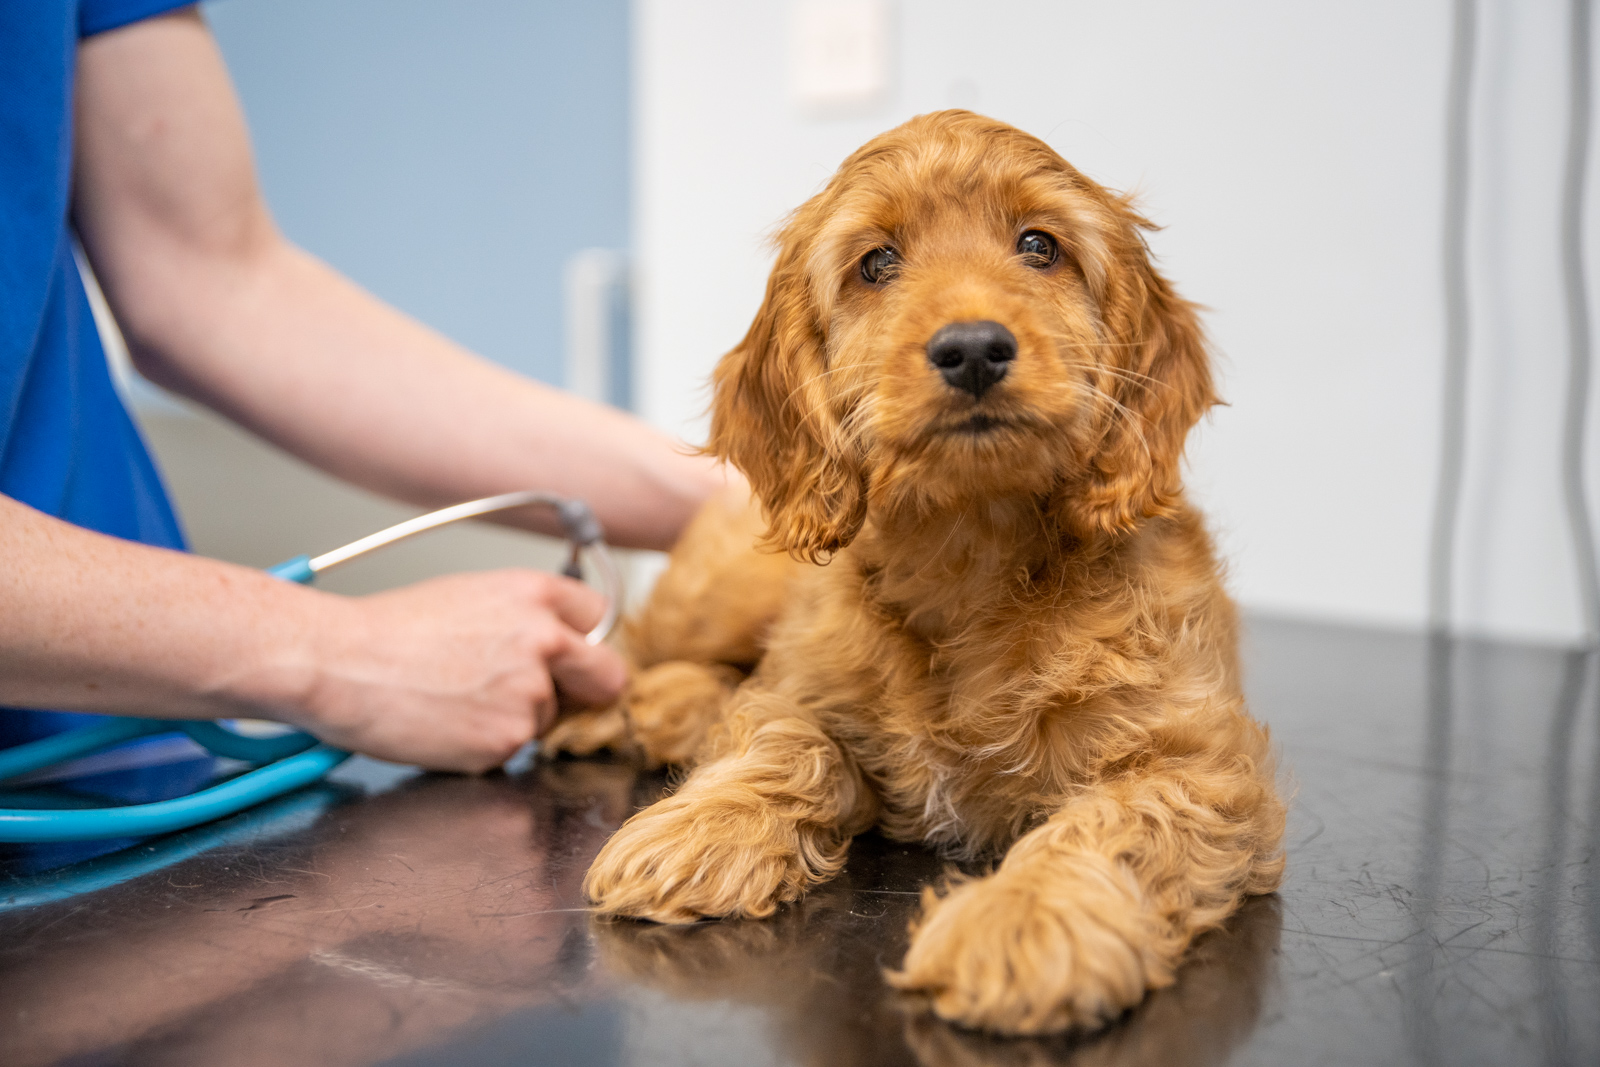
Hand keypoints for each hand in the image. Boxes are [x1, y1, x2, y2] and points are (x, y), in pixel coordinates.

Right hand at [285, 569, 624, 771]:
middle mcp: (544, 640)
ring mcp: (528, 694)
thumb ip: (525, 618)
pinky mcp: (505, 740)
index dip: (581, 639)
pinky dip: (484, 744)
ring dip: (515, 716)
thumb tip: (556, 642)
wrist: (339, 663)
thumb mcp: (471, 596)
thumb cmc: (388, 630)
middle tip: (554, 694)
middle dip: (588, 688)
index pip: (599, 618)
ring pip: (548, 717)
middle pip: (608, 676)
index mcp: (535, 594)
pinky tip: (445, 723)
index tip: (570, 653)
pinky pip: (511, 748)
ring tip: (456, 699)